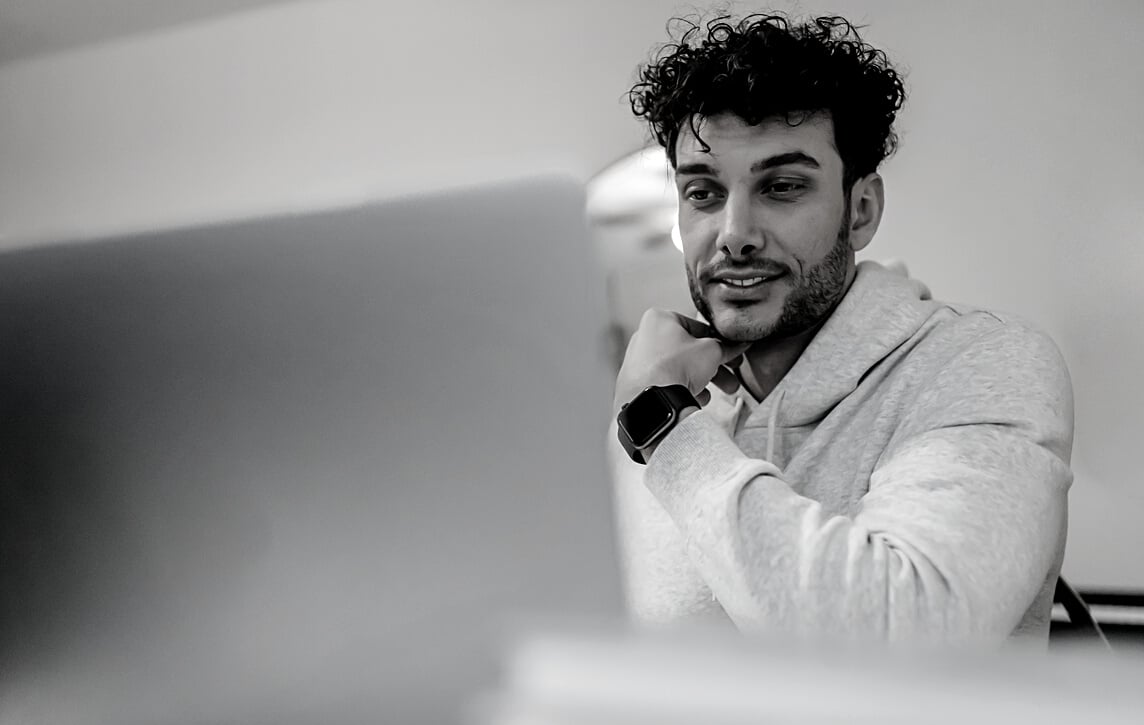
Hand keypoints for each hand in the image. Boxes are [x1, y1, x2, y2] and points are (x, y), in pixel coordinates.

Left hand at [613, 309, 749, 415]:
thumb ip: (726, 347)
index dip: (720, 342)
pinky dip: (683, 390)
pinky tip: (697, 398)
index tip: (731, 352)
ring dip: (703, 380)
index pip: (698, 327)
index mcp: (659, 319)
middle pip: (689, 351)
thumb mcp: (711, 351)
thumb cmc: (674, 368)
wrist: (652, 400)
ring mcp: (639, 362)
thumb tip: (736, 346)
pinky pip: (667, 384)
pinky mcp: (638, 384)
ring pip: (679, 368)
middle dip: (714, 365)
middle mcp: (645, 337)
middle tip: (730, 375)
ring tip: (721, 391)